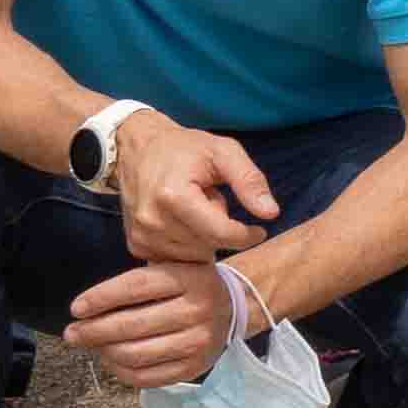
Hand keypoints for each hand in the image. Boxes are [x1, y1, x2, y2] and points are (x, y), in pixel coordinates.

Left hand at [64, 254, 245, 392]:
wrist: (233, 308)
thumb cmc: (190, 284)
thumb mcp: (174, 267)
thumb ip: (137, 281)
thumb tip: (87, 308)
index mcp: (189, 278)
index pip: (136, 286)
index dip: (102, 297)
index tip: (76, 308)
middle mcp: (196, 309)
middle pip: (132, 324)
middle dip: (93, 330)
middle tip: (72, 333)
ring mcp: (197, 342)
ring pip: (136, 354)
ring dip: (104, 351)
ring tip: (92, 345)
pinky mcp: (193, 368)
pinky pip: (145, 377)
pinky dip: (120, 371)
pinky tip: (110, 360)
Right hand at [105, 108, 279, 264]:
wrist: (137, 148)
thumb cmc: (184, 148)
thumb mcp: (224, 152)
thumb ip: (250, 181)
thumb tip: (271, 213)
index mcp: (174, 196)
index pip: (221, 233)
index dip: (246, 235)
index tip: (259, 230)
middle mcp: (153, 221)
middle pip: (208, 246)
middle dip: (221, 229)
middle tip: (213, 201)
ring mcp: (141, 236)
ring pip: (193, 257)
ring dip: (204, 239)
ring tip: (196, 210)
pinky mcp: (136, 245)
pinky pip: (175, 260)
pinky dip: (188, 247)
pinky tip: (184, 223)